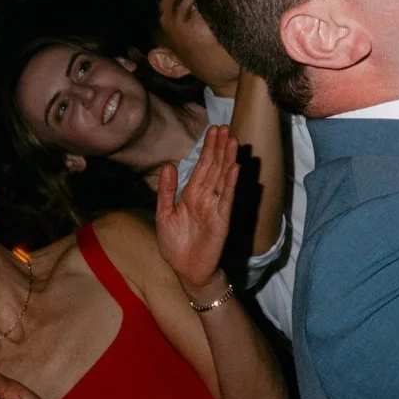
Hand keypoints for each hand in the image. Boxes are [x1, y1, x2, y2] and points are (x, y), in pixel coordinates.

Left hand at [155, 123, 237, 296]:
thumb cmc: (175, 245)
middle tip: (225, 126)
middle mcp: (206, 196)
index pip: (202, 166)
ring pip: (223, 177)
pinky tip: (235, 168)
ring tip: (233, 140)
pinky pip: (227, 197)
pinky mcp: (222, 218)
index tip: (213, 130)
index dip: (208, 148)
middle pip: (214, 167)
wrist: (186, 271)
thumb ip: (166, 191)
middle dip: (219, 147)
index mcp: (192, 193)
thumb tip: (168, 165)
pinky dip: (231, 182)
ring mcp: (215, 206)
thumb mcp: (164, 215)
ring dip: (228, 159)